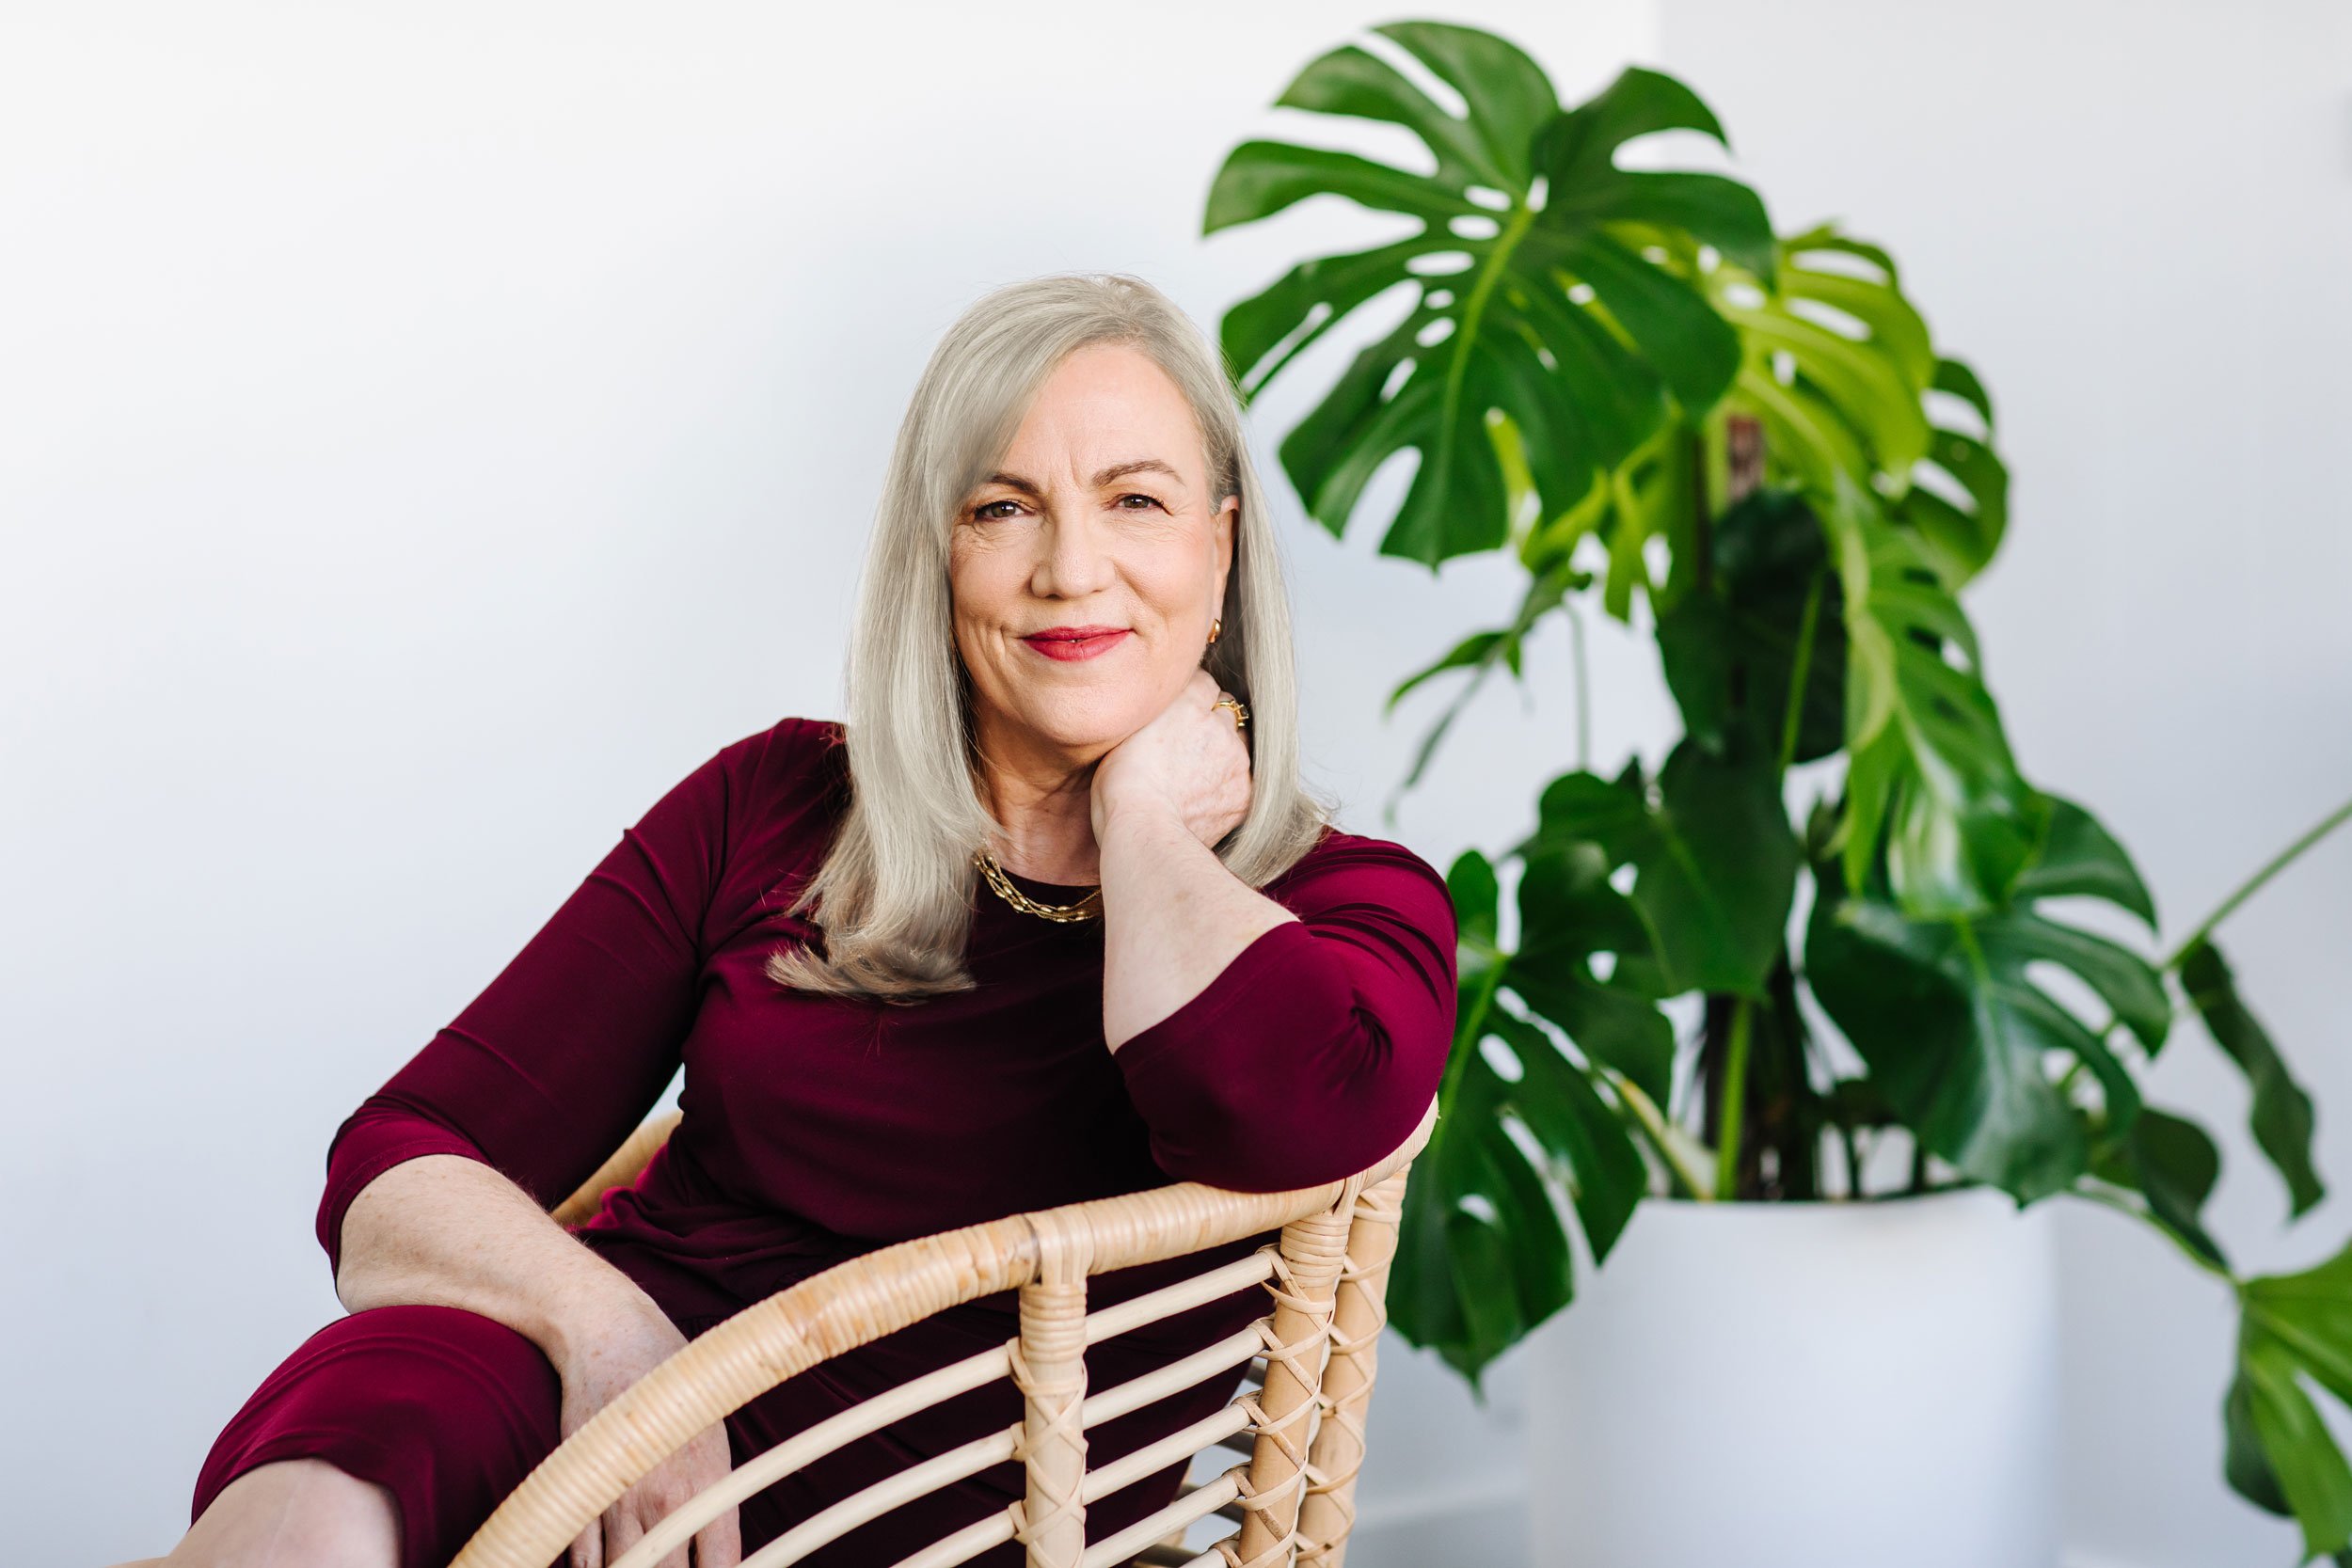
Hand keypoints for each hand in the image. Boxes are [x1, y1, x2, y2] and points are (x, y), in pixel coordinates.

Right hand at [554, 1297, 740, 1567]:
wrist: (615, 1339)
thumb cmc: (674, 1385)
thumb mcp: (713, 1435)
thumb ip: (717, 1495)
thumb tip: (720, 1551)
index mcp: (711, 1483)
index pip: (723, 1566)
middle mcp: (667, 1498)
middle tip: (665, 1566)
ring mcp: (619, 1498)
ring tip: (637, 1561)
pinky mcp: (579, 1489)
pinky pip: (579, 1558)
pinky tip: (597, 1563)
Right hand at [1090, 668, 1252, 848]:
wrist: (1142, 827)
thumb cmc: (1119, 784)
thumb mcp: (1124, 732)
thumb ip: (1154, 711)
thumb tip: (1167, 703)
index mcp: (1187, 704)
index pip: (1204, 683)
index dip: (1191, 699)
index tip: (1180, 714)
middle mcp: (1219, 725)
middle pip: (1226, 712)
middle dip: (1212, 723)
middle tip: (1187, 745)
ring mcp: (1236, 760)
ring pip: (1239, 744)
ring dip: (1224, 752)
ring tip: (1196, 774)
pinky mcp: (1243, 792)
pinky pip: (1243, 779)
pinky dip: (1229, 784)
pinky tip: (1205, 796)